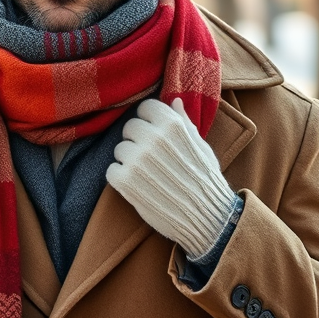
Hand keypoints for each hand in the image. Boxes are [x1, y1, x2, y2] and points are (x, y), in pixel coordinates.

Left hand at [106, 98, 234, 259]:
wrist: (206, 218)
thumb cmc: (204, 180)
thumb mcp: (200, 146)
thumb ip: (183, 121)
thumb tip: (174, 100)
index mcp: (172, 125)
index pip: (145, 108)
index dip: (149, 121)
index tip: (155, 134)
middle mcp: (153, 138)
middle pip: (129, 127)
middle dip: (138, 141)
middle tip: (151, 158)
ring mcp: (137, 159)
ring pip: (120, 149)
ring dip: (129, 160)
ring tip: (147, 174)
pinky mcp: (125, 181)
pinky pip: (112, 170)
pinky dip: (121, 178)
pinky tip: (138, 186)